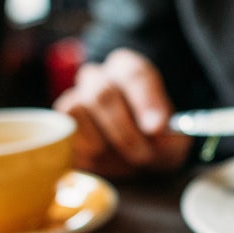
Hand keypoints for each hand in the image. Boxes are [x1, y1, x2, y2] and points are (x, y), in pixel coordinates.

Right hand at [52, 48, 192, 177]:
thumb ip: (168, 129)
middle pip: (101, 94)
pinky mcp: (60, 128)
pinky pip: (65, 139)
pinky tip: (108, 162)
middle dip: (124, 132)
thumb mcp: (173, 134)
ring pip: (76, 112)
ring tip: (126, 160)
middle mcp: (96, 78)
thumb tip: (154, 127)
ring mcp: (73, 100)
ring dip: (104, 146)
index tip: (158, 127)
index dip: (145, 101)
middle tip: (144, 155)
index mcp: (127, 69)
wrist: (138, 152)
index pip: (133, 74)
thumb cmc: (156, 138)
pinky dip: (87, 157)